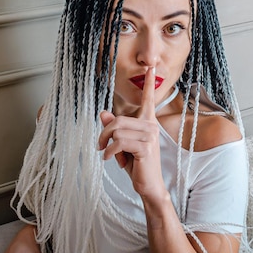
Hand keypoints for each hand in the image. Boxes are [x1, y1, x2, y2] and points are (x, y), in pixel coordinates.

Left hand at [98, 67, 164, 199]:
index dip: (149, 82)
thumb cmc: (137, 164)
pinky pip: (119, 143)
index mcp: (148, 122)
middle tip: (100, 146)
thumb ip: (115, 129)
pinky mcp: (145, 148)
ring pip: (116, 131)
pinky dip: (109, 152)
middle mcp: (151, 126)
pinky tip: (110, 160)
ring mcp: (150, 137)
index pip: (149, 98)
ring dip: (106, 144)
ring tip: (108, 154)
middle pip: (118, 120)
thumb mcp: (122, 145)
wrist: (149, 186)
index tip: (152, 66)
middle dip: (104, 134)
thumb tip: (103, 113)